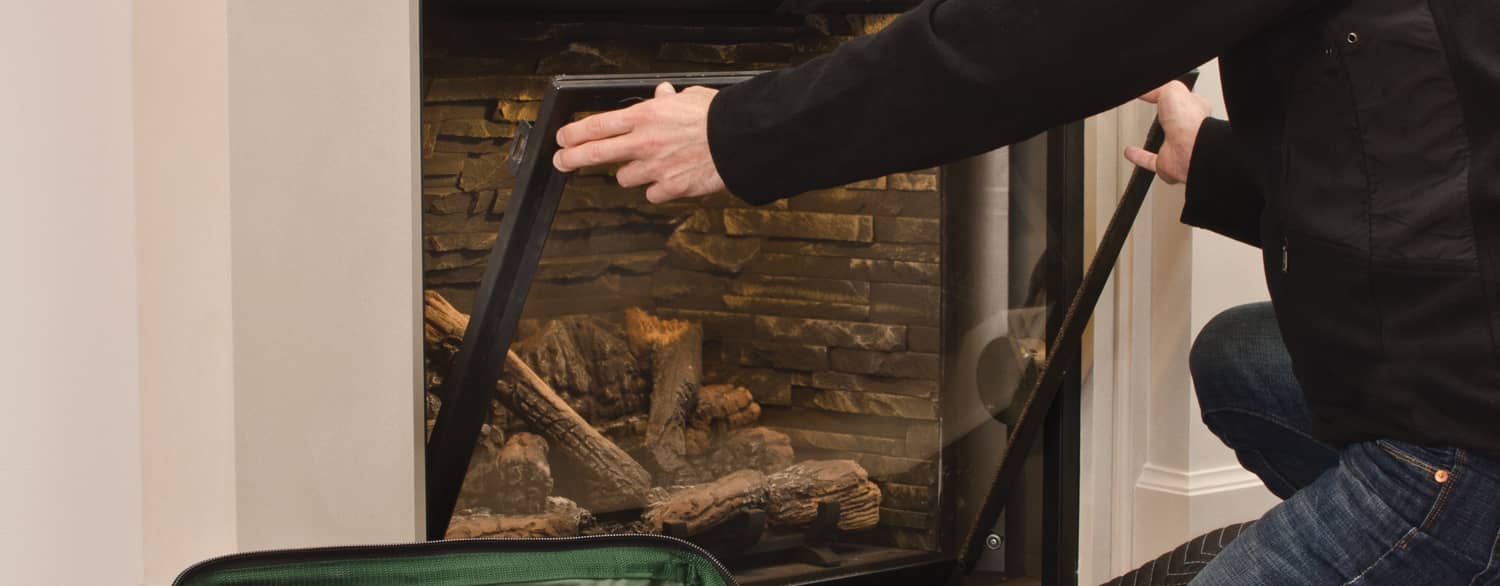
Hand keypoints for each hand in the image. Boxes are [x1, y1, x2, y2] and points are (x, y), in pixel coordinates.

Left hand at [553, 82, 724, 203]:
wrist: (741, 141)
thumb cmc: (719, 117)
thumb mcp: (690, 97)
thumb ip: (669, 100)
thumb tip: (662, 94)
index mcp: (645, 117)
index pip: (597, 125)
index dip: (573, 133)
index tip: (562, 138)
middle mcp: (644, 143)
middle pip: (595, 154)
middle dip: (571, 158)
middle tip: (561, 161)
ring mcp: (655, 169)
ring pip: (625, 178)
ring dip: (631, 173)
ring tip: (647, 165)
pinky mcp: (671, 188)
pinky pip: (652, 194)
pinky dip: (657, 189)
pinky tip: (669, 179)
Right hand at [1123, 80, 1210, 184]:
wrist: (1191, 149)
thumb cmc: (1189, 120)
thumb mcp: (1171, 90)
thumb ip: (1157, 89)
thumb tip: (1146, 91)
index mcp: (1194, 109)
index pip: (1185, 98)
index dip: (1175, 94)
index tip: (1163, 92)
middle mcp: (1188, 129)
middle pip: (1177, 121)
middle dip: (1170, 117)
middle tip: (1159, 113)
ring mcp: (1178, 146)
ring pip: (1165, 142)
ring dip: (1154, 139)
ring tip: (1143, 134)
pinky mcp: (1167, 162)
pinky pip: (1151, 160)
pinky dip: (1139, 157)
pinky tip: (1130, 153)